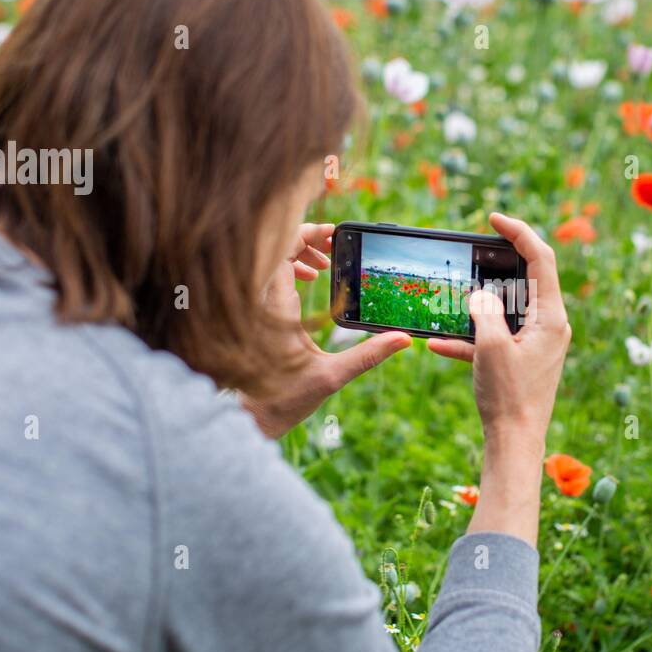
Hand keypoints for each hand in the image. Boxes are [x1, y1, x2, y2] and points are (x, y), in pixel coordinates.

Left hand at [243, 223, 410, 438]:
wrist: (248, 417)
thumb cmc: (283, 399)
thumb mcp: (332, 376)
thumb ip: (369, 355)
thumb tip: (403, 339)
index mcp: (276, 308)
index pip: (283, 250)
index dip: (307, 234)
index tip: (332, 235)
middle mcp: (259, 301)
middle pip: (276, 250)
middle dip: (306, 242)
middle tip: (333, 251)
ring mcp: (253, 306)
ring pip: (270, 262)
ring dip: (297, 256)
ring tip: (324, 268)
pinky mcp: (252, 314)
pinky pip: (267, 276)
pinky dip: (288, 271)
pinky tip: (310, 283)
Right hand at [427, 213, 570, 546]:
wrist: (515, 445)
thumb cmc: (509, 398)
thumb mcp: (491, 348)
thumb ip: (484, 311)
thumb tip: (478, 294)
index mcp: (551, 317)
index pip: (541, 259)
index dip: (519, 232)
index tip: (494, 217)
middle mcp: (549, 326)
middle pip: (525, 279)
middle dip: (495, 266)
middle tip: (471, 253)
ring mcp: (536, 344)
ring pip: (505, 309)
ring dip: (477, 303)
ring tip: (453, 296)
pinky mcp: (521, 361)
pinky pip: (495, 338)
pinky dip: (470, 337)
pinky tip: (438, 344)